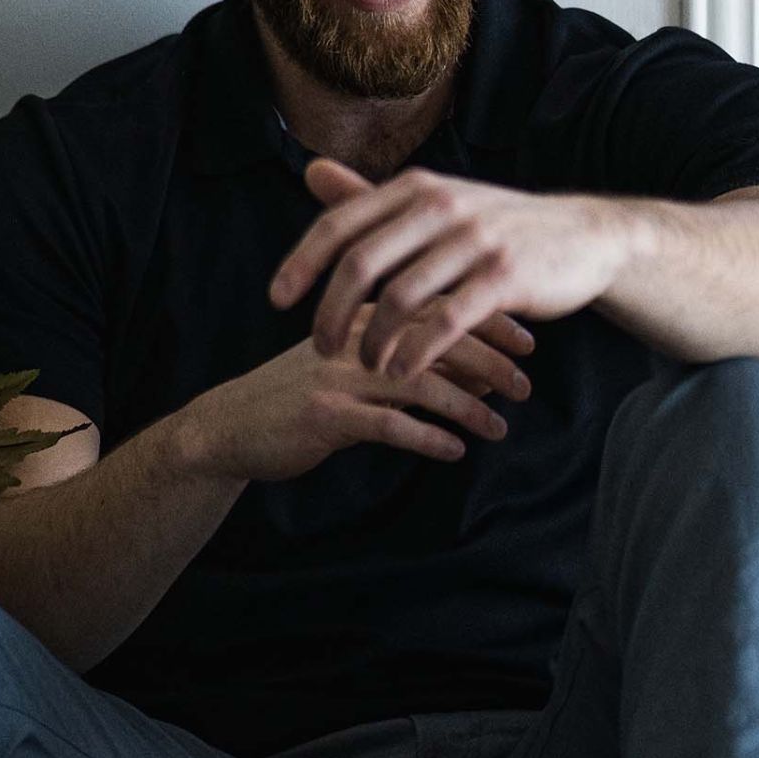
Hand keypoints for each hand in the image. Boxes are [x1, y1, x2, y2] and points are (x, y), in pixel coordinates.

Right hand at [184, 300, 532, 482]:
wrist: (230, 427)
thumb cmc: (299, 397)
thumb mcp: (355, 366)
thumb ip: (411, 358)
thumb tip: (480, 367)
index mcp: (363, 316)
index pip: (438, 306)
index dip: (488, 321)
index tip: (529, 341)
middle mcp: (354, 337)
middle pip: (436, 337)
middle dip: (489, 360)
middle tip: (526, 384)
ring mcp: (338, 375)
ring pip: (419, 381)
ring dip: (467, 406)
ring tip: (499, 427)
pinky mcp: (324, 415)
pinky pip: (387, 425)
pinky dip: (427, 438)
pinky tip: (454, 451)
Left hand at [268, 158, 626, 380]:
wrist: (586, 237)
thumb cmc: (498, 226)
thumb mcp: (436, 201)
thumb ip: (371, 197)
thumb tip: (310, 171)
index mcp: (416, 188)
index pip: (340, 224)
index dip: (302, 264)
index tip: (276, 301)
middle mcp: (441, 206)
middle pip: (361, 264)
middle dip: (330, 312)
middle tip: (319, 349)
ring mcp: (474, 241)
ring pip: (400, 298)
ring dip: (373, 341)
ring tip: (365, 367)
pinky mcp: (504, 277)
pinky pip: (445, 321)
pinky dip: (416, 353)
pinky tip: (402, 374)